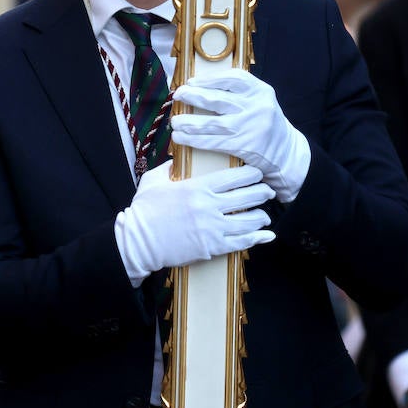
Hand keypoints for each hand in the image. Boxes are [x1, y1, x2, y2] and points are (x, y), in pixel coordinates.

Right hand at [113, 162, 274, 283]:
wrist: (138, 242)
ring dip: (262, 216)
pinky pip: (242, 242)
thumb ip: (169, 167)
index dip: (251, 174)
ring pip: (249, 220)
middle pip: (247, 196)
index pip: (233, 177)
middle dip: (262, 192)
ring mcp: (212, 228)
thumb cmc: (144, 210)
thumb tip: (179, 159)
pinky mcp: (212, 248)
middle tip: (268, 191)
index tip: (258, 172)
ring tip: (266, 215)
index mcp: (197, 187)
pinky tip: (267, 235)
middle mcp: (209, 206)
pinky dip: (258, 238)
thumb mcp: (154, 180)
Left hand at [172, 69, 311, 202]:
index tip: (192, 81)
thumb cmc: (265, 123)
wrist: (287, 153)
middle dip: (193, 96)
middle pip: (217, 99)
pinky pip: (213, 142)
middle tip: (177, 96)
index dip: (209, 79)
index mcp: (261, 91)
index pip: (233, 78)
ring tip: (175, 121)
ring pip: (212, 122)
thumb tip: (200, 87)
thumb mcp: (260, 102)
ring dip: (189, 122)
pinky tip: (181, 138)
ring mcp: (250, 127)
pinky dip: (194, 140)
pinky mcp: (244, 146)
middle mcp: (256, 106)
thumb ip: (239, 93)